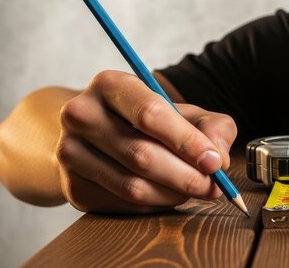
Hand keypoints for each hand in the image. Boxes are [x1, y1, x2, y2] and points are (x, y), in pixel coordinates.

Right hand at [55, 70, 235, 212]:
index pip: (150, 115)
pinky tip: (169, 194)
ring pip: (133, 186)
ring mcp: (70, 152)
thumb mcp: (183, 111)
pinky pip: (123, 204)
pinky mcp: (73, 186)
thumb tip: (218, 157)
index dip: (187, 142)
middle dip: (187, 175)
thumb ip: (212, 126)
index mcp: (110, 84)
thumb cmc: (147, 120)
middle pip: (142, 155)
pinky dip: (155, 204)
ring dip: (174, 193)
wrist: (95, 134)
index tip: (214, 162)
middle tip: (213, 185)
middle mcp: (82, 115)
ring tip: (196, 189)